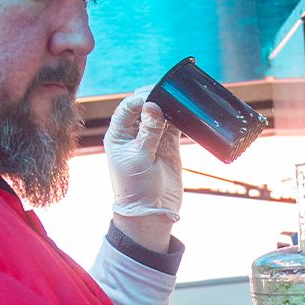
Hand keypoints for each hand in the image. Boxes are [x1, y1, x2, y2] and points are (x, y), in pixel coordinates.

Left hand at [105, 87, 182, 221]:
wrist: (151, 212)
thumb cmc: (136, 188)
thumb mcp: (140, 158)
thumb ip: (148, 131)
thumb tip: (152, 104)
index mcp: (118, 135)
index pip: (127, 108)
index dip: (139, 98)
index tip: (154, 94)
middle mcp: (134, 134)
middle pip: (144, 107)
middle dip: (155, 97)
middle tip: (169, 91)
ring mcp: (152, 139)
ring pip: (160, 114)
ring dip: (168, 106)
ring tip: (179, 100)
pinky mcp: (168, 146)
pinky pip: (174, 126)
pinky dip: (179, 118)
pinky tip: (186, 112)